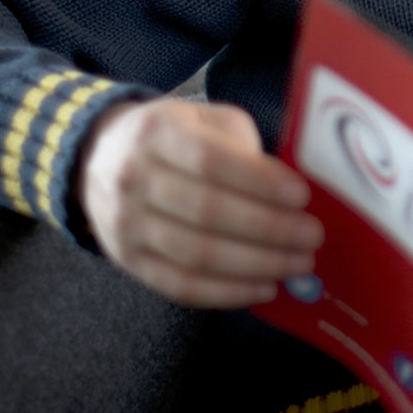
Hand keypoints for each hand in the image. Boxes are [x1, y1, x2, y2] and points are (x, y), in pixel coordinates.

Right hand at [78, 97, 323, 307]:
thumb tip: (287, 189)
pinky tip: (264, 287)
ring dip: (257, 265)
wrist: (100, 159)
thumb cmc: (174, 138)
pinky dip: (228, 292)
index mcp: (156, 133)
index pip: (210, 160)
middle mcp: (134, 179)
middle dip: (269, 229)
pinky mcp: (130, 262)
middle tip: (312, 236)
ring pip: (197, 255)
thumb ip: (242, 145)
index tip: (301, 196)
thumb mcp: (205, 120)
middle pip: (207, 212)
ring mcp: (127, 226)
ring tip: (299, 264)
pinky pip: (182, 286)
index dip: (259, 181)